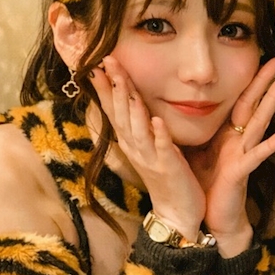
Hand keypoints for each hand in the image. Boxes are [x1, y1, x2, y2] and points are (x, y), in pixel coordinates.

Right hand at [89, 56, 205, 239]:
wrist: (176, 213)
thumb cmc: (165, 177)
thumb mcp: (147, 147)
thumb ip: (139, 125)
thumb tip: (130, 100)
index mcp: (130, 141)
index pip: (113, 109)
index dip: (104, 86)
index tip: (97, 62)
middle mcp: (135, 148)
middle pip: (120, 113)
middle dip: (114, 86)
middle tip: (108, 60)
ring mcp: (150, 158)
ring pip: (136, 128)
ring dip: (130, 105)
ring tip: (125, 83)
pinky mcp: (169, 168)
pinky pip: (163, 149)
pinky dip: (159, 134)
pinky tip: (157, 120)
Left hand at [186, 58, 274, 256]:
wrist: (210, 218)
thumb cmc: (205, 185)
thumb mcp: (197, 150)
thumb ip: (200, 129)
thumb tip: (187, 106)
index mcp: (227, 134)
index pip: (240, 101)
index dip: (249, 80)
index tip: (258, 58)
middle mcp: (239, 141)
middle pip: (254, 104)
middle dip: (266, 81)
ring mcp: (242, 154)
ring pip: (260, 121)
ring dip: (273, 99)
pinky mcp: (241, 171)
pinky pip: (257, 155)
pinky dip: (272, 144)